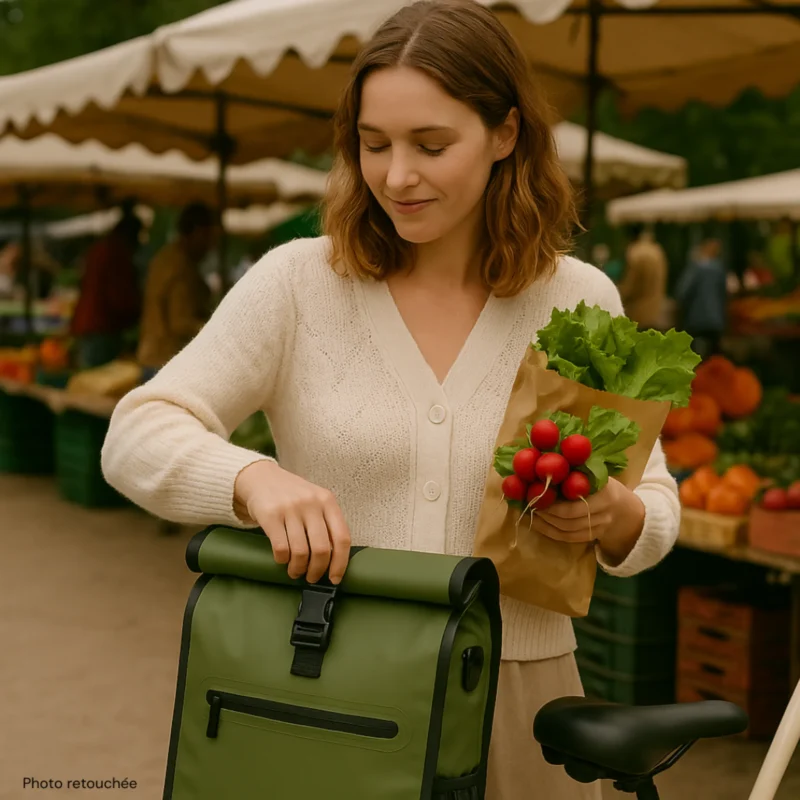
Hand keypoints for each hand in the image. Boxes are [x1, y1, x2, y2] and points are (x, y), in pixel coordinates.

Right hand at [234, 461, 351, 583]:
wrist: (261, 477)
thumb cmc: (293, 495)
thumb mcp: (315, 501)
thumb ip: (326, 523)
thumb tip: (335, 560)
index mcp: (327, 501)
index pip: (342, 538)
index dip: (340, 563)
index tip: (335, 578)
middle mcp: (311, 503)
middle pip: (321, 549)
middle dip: (317, 570)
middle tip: (312, 578)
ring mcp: (290, 508)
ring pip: (300, 552)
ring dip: (298, 569)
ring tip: (295, 571)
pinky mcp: (270, 515)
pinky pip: (281, 548)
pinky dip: (282, 560)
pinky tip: (282, 559)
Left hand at [529, 478, 644, 564]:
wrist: (624, 509)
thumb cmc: (602, 486)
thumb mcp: (595, 474)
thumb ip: (577, 471)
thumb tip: (546, 460)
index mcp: (605, 494)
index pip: (576, 503)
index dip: (554, 502)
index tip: (537, 494)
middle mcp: (604, 513)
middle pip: (569, 519)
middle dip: (547, 512)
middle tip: (530, 504)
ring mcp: (599, 528)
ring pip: (567, 530)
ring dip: (545, 523)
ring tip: (530, 513)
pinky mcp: (592, 537)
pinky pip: (568, 539)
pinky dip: (550, 532)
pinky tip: (537, 524)